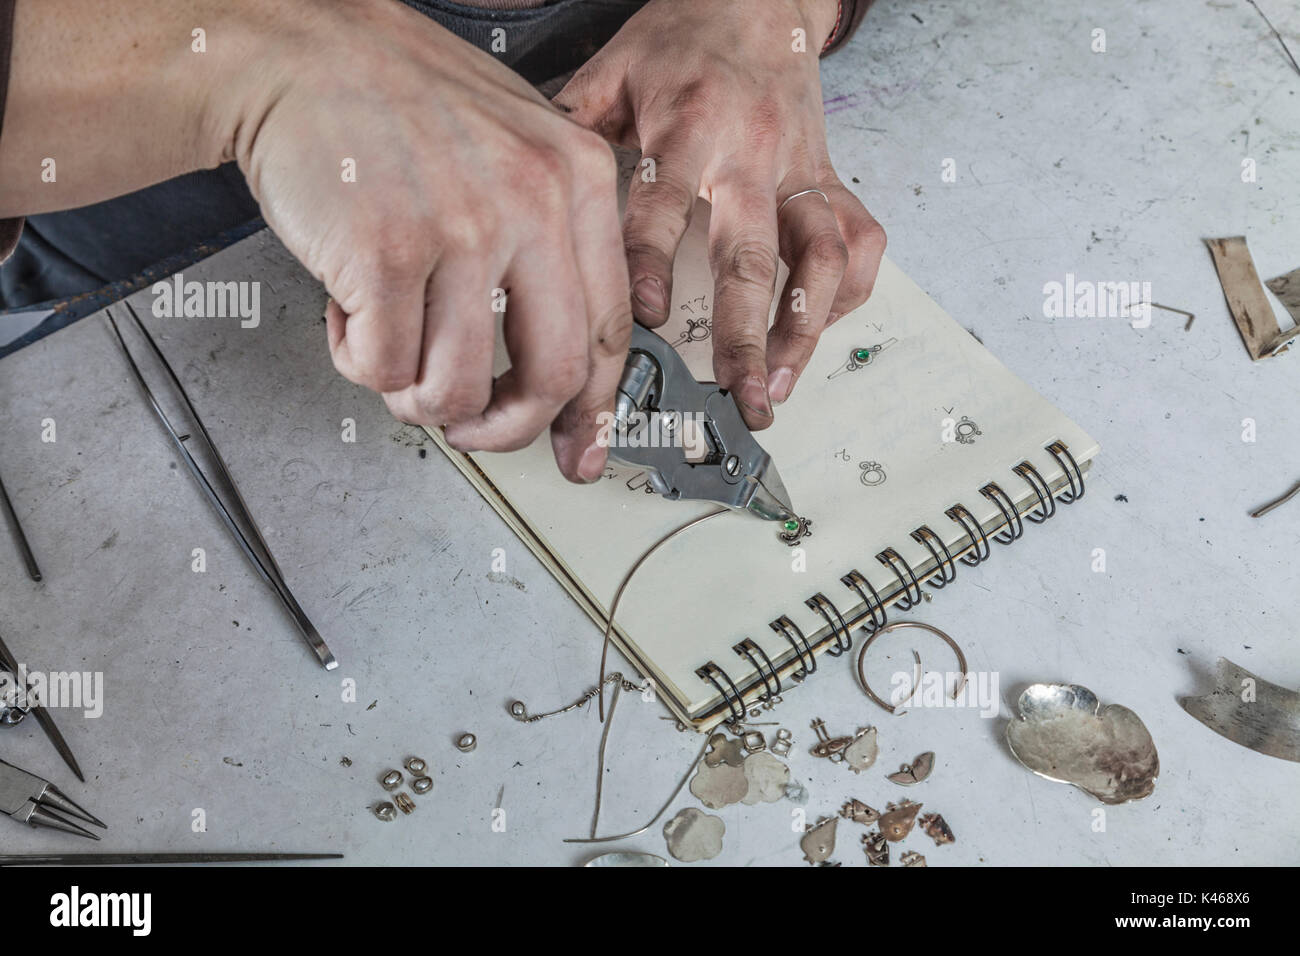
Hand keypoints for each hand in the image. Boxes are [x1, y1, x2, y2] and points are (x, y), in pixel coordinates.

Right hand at [227, 0, 631, 480]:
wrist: (297, 50)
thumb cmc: (397, 100)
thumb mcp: (515, 144)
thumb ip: (552, 239)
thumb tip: (563, 358)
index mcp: (578, 178)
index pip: (610, 329)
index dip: (591, 407)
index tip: (578, 446)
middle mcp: (532, 202)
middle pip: (551, 378)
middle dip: (505, 428)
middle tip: (473, 428)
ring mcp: (460, 229)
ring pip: (456, 388)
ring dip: (415, 396)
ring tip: (389, 349)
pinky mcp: (385, 253)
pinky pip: (383, 368)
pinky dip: (357, 360)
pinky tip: (348, 312)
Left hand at [554, 0, 884, 426]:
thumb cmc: (683, 40)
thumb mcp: (612, 71)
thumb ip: (569, 134)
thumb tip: (520, 198)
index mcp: (688, 123)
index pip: (664, 203)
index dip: (650, 263)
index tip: (642, 317)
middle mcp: (751, 151)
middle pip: (754, 254)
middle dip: (745, 334)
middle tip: (736, 394)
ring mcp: (798, 169)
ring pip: (822, 257)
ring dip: (803, 330)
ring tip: (778, 385)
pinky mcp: (830, 178)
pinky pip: (860, 241)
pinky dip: (845, 294)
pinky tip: (815, 330)